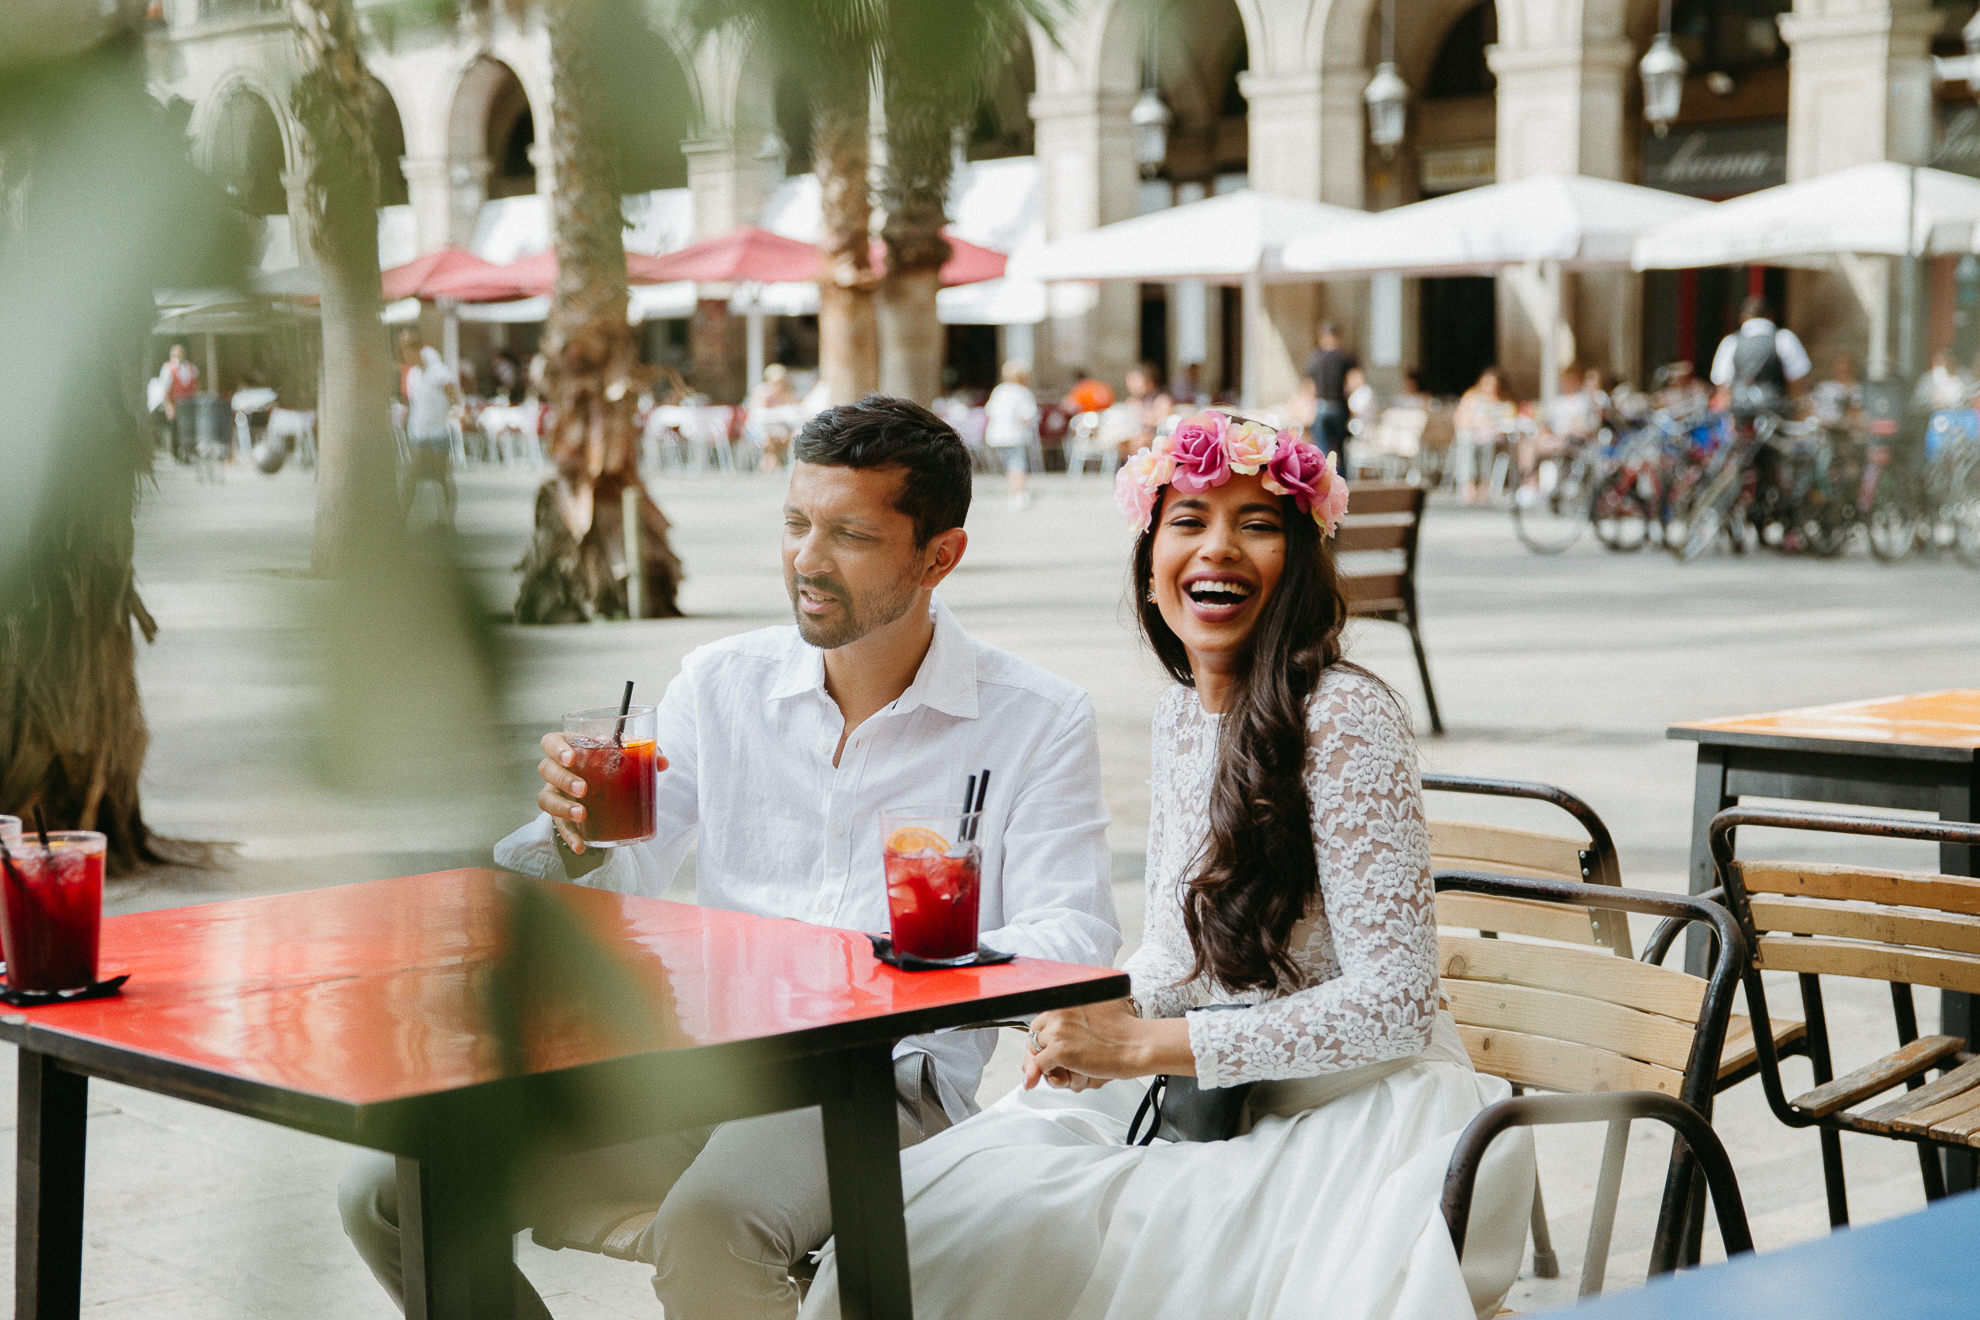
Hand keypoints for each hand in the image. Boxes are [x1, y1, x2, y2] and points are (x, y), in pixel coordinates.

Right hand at [536, 731, 668, 852]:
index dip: (556, 748)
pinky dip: (570, 837)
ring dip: (563, 807)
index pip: (551, 742)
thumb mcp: (624, 758)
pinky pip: (559, 826)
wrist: (603, 790)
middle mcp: (557, 770)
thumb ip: (641, 755)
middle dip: (563, 779)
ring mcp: (556, 793)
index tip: (571, 757)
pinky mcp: (560, 815)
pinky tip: (581, 846)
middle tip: (583, 789)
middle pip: (546, 769)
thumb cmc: (610, 766)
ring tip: (582, 815)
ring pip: (546, 798)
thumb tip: (662, 761)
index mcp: (570, 749)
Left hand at [1022, 1000, 1186, 1091]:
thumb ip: (1077, 1011)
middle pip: (1035, 1033)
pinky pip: (1041, 1065)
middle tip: (1056, 1062)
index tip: (1050, 1045)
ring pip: (1036, 1050)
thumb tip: (1064, 1021)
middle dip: (1043, 1049)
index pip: (1043, 1016)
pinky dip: (1052, 1072)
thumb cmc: (1126, 1029)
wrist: (1138, 1044)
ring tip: (1071, 1069)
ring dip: (1050, 1062)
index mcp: (1068, 996)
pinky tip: (1071, 1072)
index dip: (1046, 1034)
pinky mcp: (1060, 1051)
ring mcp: (1058, 1030)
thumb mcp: (1100, 1004)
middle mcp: (1059, 1009)